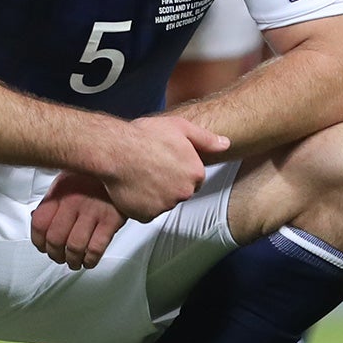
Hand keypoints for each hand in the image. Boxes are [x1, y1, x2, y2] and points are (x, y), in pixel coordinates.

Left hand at [31, 171, 124, 268]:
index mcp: (59, 191)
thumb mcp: (67, 179)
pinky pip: (96, 248)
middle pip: (55, 239)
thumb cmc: (94, 174)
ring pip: (74, 247)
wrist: (123, 162)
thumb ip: (52, 200)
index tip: (43, 247)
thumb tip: (36, 218)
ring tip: (75, 261)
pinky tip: (89, 260)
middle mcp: (73, 201)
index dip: (39, 242)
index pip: (39, 224)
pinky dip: (90, 260)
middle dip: (56, 255)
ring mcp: (93, 210)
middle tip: (60, 257)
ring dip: (72, 260)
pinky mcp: (111, 219)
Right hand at [97, 113, 230, 221]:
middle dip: (169, 183)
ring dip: (155, 193)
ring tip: (141, 174)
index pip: (194, 178)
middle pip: (180, 192)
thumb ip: (206, 139)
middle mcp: (184, 192)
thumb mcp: (180, 128)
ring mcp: (165, 206)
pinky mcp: (146, 215)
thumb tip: (226, 144)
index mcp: (195, 173)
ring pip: (163, 202)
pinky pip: (147, 212)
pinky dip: (141, 204)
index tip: (166, 160)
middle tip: (152, 167)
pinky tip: (134, 187)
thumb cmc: (145, 136)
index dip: (180, 169)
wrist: (116, 150)